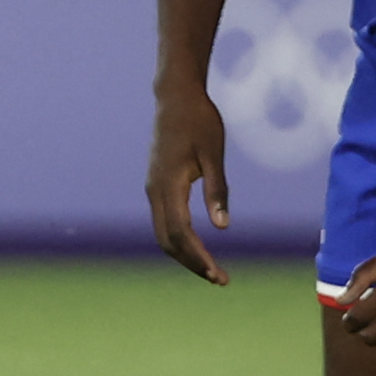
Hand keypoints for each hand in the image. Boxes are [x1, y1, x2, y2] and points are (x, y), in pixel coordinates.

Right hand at [145, 85, 234, 284]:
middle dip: (192, 263)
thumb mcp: (213, 153)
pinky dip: (179, 239)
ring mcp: (153, 188)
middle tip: (220, 279)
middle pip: (168, 241)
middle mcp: (155, 190)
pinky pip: (164, 221)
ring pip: (164, 233)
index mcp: (169, 184)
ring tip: (211, 268)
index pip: (182, 233)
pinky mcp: (156, 184)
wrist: (175, 96)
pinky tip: (197, 245)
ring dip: (185, 254)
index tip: (219, 275)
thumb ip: (217, 190)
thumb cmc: (199, 121)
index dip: (199, 258)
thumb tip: (222, 227)